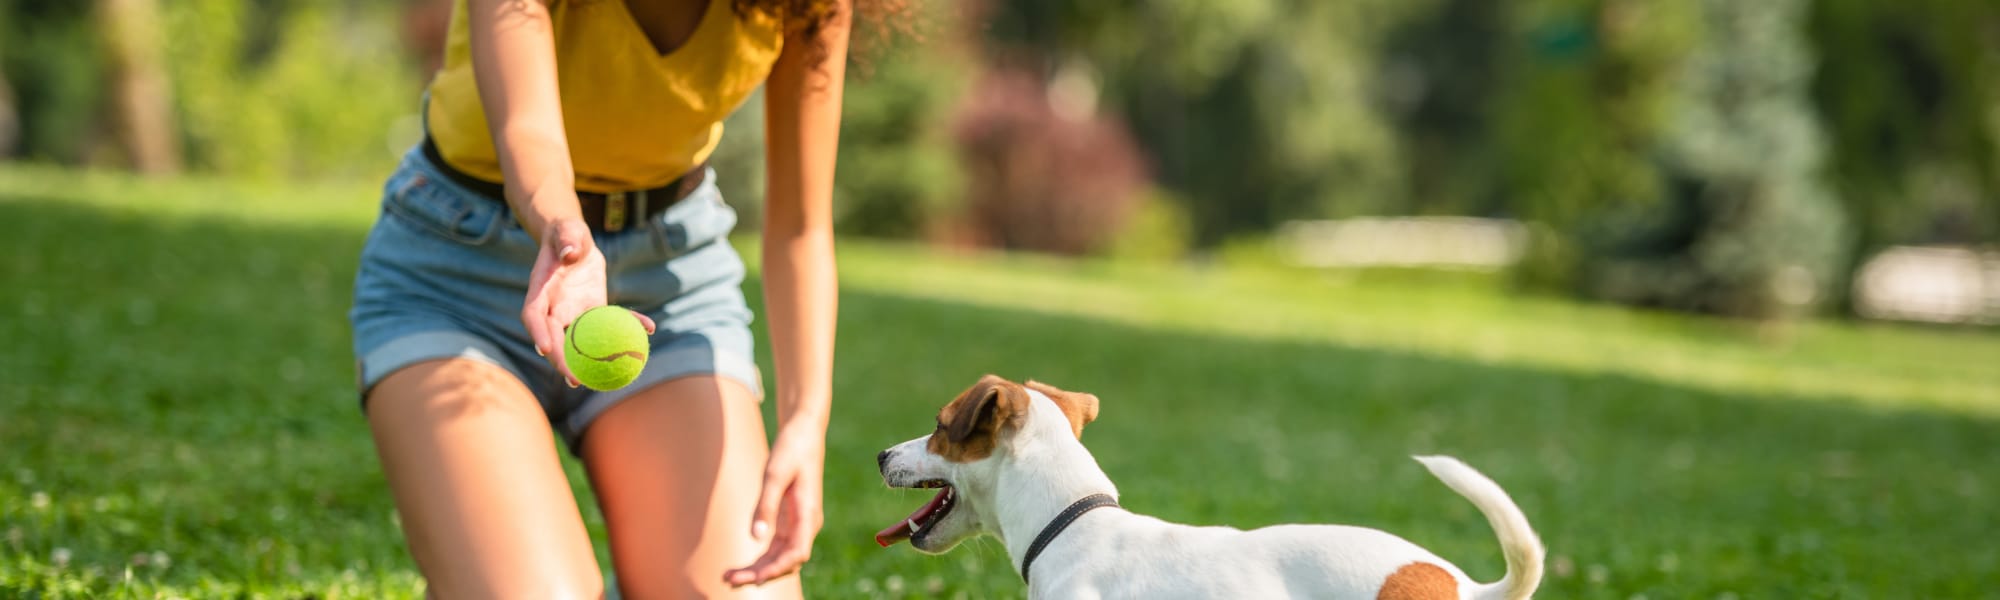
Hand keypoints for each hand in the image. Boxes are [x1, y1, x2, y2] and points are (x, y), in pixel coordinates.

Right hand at [521, 218, 653, 385]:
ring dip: (590, 360)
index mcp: (540, 291)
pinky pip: (609, 322)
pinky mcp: (592, 311)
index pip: (533, 316)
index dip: (538, 333)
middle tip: (575, 379)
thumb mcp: (567, 231)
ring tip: (602, 380)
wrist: (573, 242)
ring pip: (579, 341)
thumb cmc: (566, 234)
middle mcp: (553, 307)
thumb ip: (567, 240)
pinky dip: (629, 325)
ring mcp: (572, 313)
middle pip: (555, 338)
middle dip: (561, 361)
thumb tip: (570, 253)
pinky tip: (650, 329)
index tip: (545, 349)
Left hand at [724, 425, 826, 586]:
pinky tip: (742, 565)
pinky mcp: (789, 520)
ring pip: (780, 557)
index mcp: (808, 515)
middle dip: (760, 574)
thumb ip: (765, 506)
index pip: (796, 554)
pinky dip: (760, 558)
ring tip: (728, 577)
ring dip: (758, 569)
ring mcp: (798, 524)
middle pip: (786, 561)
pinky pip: (776, 547)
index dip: (776, 569)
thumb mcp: (774, 475)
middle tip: (728, 580)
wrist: (804, 433)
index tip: (754, 579)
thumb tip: (756, 537)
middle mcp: (806, 524)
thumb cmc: (791, 450)